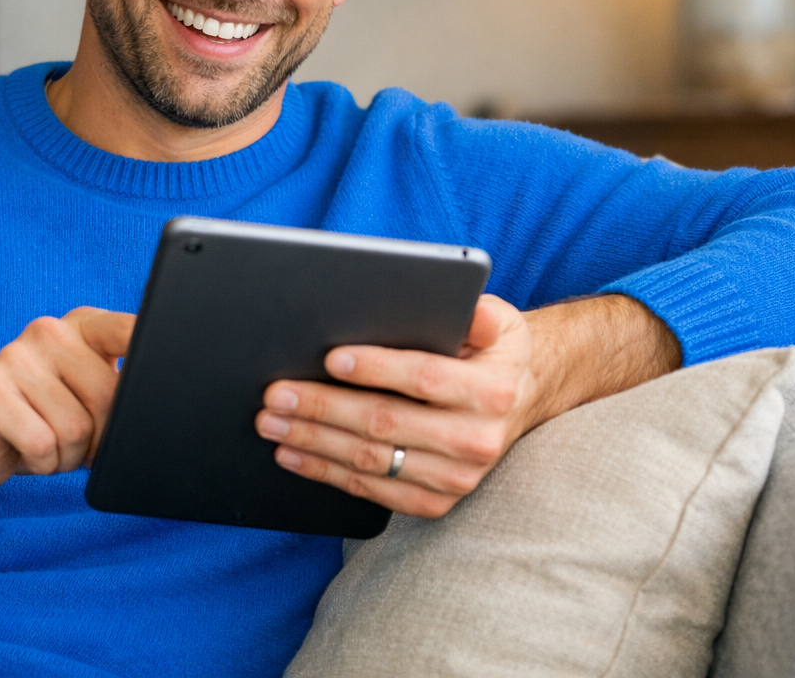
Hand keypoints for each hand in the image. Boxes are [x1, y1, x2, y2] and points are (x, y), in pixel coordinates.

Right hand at [0, 306, 133, 563]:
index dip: (153, 354)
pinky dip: (41, 463)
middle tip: (75, 440)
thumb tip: (157, 408)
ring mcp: (14, 357)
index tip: (172, 368)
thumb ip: (119, 390)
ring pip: (77, 428)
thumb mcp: (85, 399)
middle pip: (110, 397)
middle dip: (101, 437)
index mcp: (81, 326)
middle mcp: (49, 332)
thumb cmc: (38, 422)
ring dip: (67, 455)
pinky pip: (43, 444)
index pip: (130, 330)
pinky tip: (22, 449)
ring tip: (45, 441)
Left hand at [255, 294, 677, 517]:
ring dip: (313, 442)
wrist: (522, 403)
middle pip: (386, 423)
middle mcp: (478, 441)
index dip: (376, 368)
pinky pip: (372, 491)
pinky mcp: (436, 503)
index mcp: (493, 390)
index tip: (329, 358)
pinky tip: (292, 455)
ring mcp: (457, 479)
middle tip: (276, 393)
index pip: (425, 378)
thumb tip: (439, 291)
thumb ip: (474, 310)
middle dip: (323, 407)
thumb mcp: (499, 320)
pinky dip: (326, 474)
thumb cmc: (494, 351)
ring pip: (371, 461)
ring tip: (272, 422)